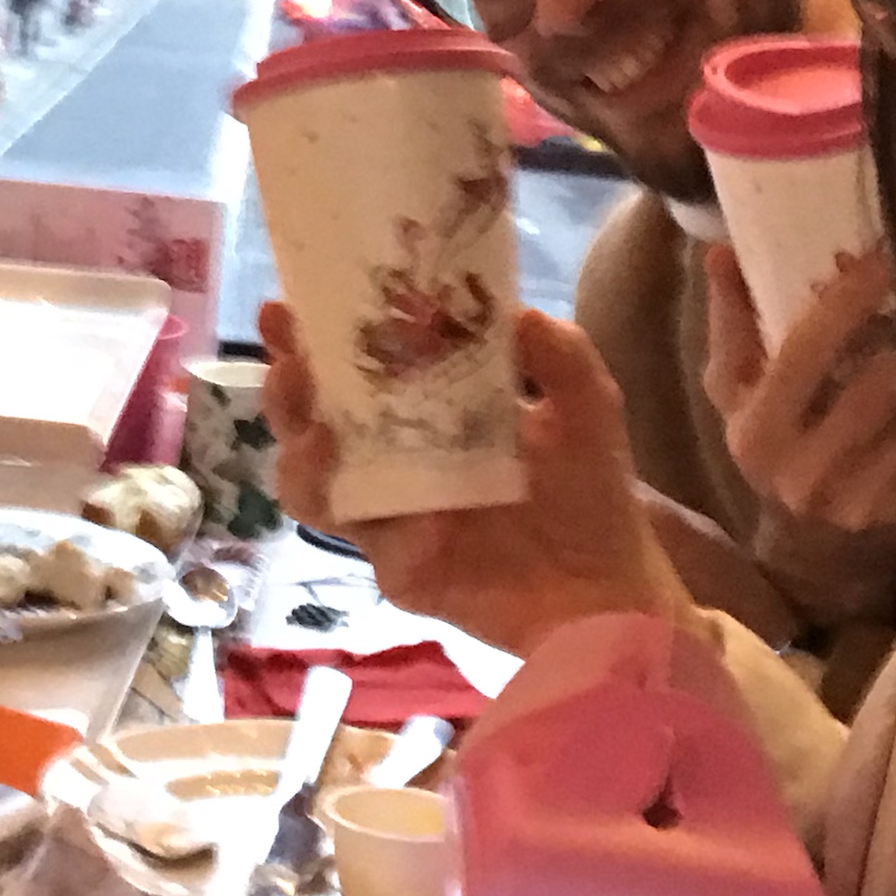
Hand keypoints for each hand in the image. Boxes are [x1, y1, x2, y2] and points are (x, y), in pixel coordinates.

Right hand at [262, 299, 700, 657]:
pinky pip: (377, 547)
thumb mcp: (586, 407)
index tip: (283, 308)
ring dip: (301, 460)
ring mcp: (390, 521)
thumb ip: (559, 356)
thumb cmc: (589, 492)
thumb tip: (516, 311)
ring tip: (320, 437)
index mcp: (420, 410)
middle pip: (308, 423)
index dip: (307, 339)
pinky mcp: (403, 573)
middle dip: (285, 391)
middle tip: (289, 365)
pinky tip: (426, 518)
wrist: (612, 587)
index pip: (347, 367)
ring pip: (311, 491)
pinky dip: (393, 529)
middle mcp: (390, 461)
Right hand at [699, 243, 895, 626]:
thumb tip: (719, 250)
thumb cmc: (771, 447)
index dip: (846, 298)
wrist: (813, 552)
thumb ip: (730, 324)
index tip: (879, 252)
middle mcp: (807, 470)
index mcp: (758, 432)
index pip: (805, 351)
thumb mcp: (733, 395)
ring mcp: (866, 497)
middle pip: (876, 378)